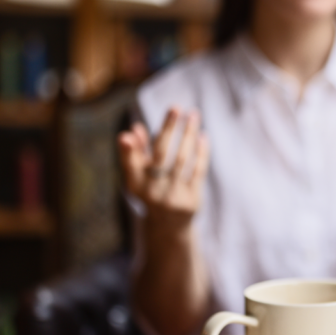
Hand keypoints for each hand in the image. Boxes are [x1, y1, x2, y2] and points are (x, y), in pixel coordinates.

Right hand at [118, 107, 209, 229]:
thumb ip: (136, 152)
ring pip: (182, 160)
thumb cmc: (152, 191)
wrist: (169, 227)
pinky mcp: (191, 201)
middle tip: (176, 107)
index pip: (132, 162)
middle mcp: (152, 192)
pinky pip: (198, 170)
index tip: (137, 125)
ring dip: (188, 134)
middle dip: (168, 130)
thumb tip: (134, 129)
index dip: (132, 147)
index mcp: (135, 184)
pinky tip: (203, 136)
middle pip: (162, 155)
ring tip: (193, 115)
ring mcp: (173, 197)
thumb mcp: (138, 176)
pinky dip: (201, 152)